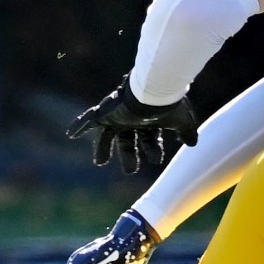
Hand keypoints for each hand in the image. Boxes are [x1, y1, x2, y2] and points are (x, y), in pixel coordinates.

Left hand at [68, 77, 198, 173]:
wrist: (154, 92)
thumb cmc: (169, 105)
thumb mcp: (181, 122)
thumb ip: (186, 132)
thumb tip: (193, 144)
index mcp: (148, 121)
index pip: (149, 140)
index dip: (152, 151)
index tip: (156, 160)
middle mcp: (131, 119)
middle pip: (127, 141)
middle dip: (128, 156)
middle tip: (129, 171)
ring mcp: (117, 116)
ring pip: (107, 135)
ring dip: (103, 148)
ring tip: (100, 163)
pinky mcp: (105, 112)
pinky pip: (89, 119)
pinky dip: (79, 126)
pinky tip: (69, 134)